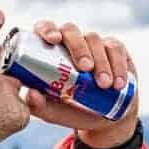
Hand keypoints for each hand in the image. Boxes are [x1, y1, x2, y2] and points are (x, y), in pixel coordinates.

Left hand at [26, 20, 140, 147]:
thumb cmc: (71, 110)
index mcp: (49, 50)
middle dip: (78, 47)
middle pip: (71, 30)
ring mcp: (93, 44)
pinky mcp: (114, 50)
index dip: (47, 29)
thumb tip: (30, 94)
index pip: (44, 28)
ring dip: (100, 62)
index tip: (53, 40)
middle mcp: (70, 42)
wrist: (103, 119)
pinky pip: (116, 50)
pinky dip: (118, 66)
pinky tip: (118, 84)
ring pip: (94, 39)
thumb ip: (38, 105)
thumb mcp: (52, 112)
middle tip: (85, 68)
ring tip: (103, 85)